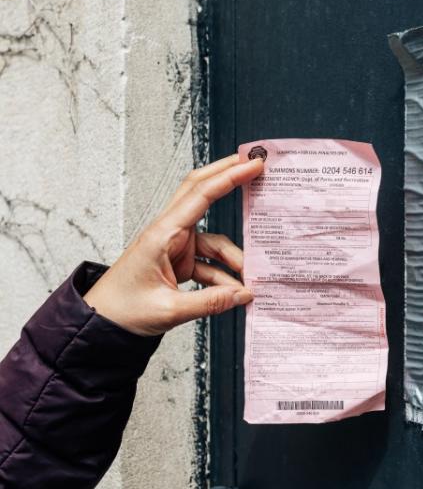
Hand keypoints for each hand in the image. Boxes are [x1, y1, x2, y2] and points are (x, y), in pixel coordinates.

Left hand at [83, 154, 263, 335]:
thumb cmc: (121, 309)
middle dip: (229, 178)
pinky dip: (225, 277)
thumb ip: (211, 301)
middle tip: (257, 168)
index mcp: (162, 234)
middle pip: (202, 194)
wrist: (99, 323)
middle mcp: (169, 233)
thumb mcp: (168, 309)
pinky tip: (235, 291)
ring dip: (234, 259)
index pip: (199, 195)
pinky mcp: (180, 262)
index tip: (252, 165)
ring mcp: (175, 247)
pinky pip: (211, 263)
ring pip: (216, 241)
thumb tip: (243, 294)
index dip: (229, 177)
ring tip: (249, 280)